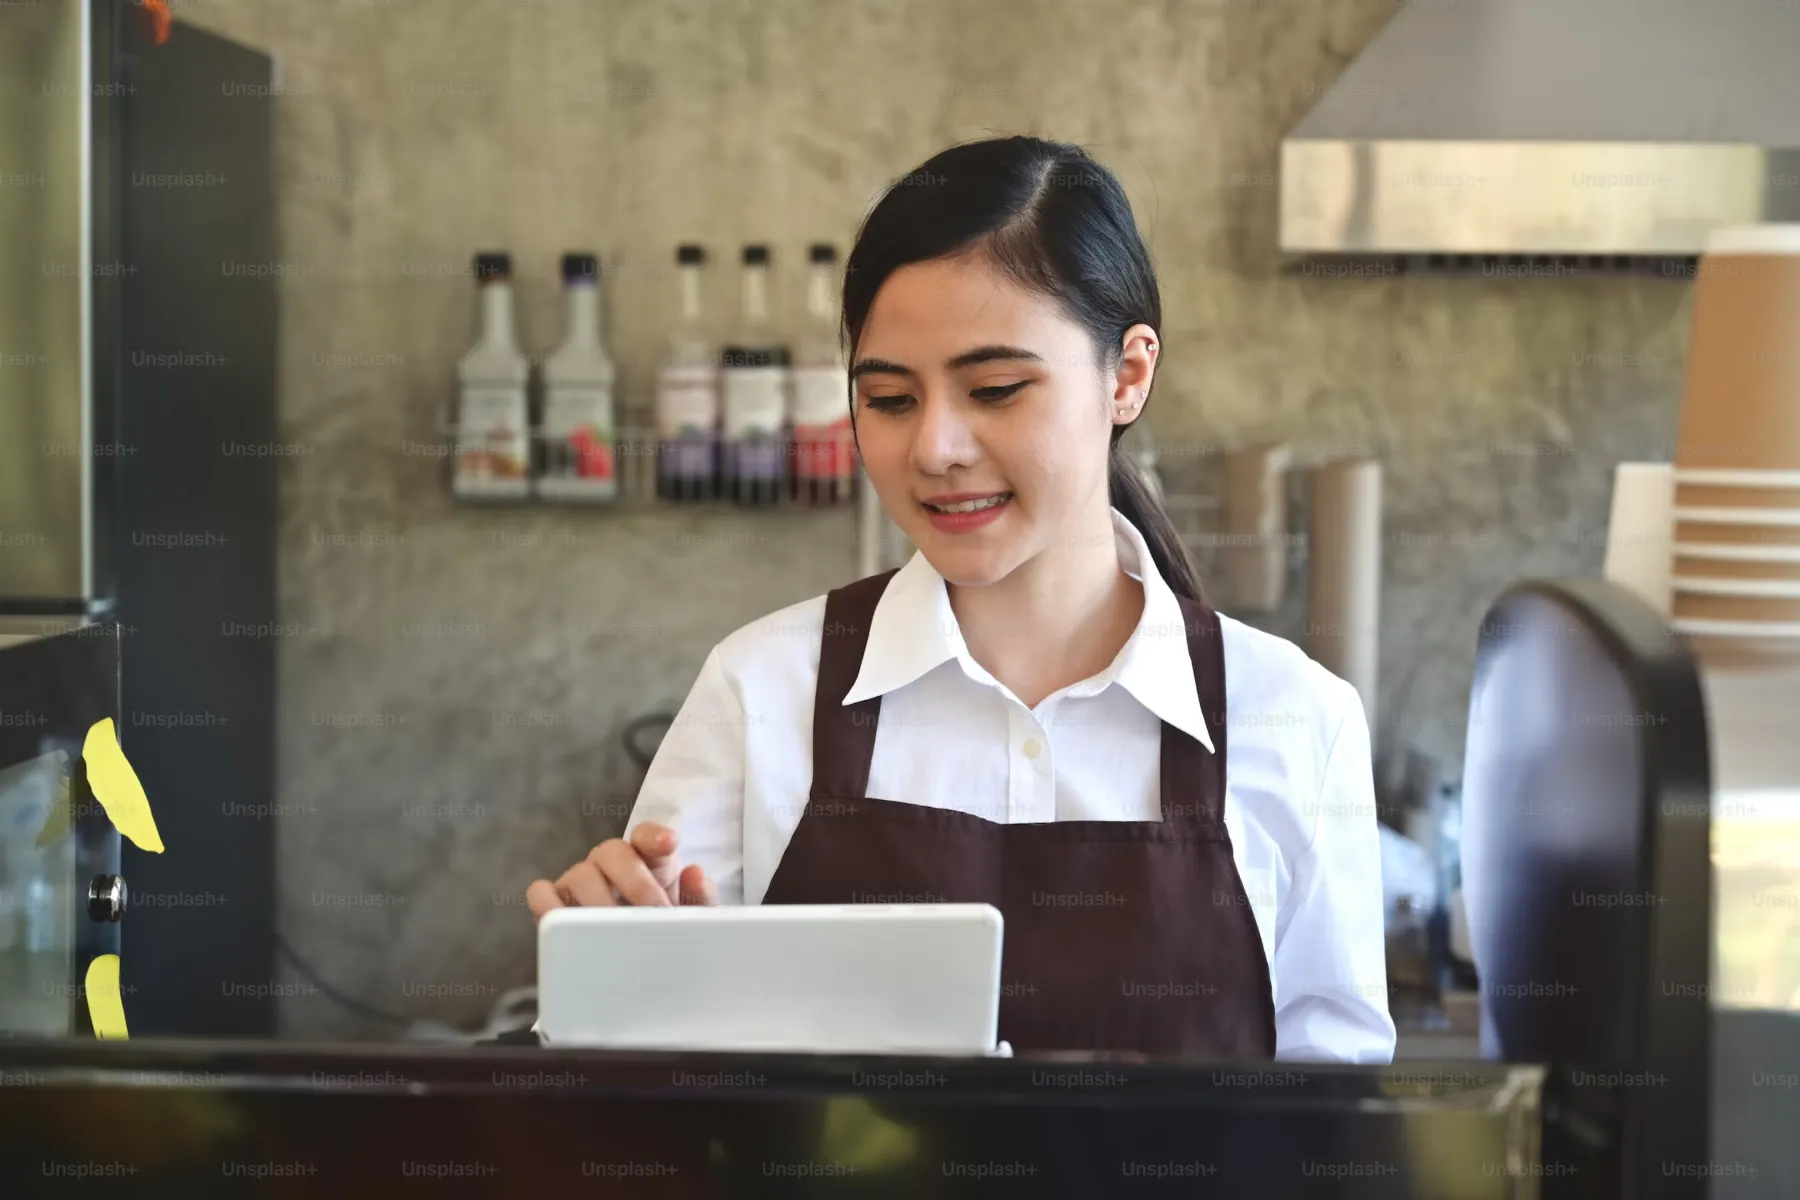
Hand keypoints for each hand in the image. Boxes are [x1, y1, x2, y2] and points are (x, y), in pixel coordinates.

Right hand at [526, 822, 716, 918]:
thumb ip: (701, 897)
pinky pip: (541, 894)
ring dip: (598, 903)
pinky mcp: (554, 906)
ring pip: (579, 874)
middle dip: (635, 882)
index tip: (669, 844)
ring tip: (616, 933)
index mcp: (649, 861)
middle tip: (653, 915)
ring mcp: (580, 882)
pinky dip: (548, 905)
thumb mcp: (692, 920)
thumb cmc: (666, 936)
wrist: (640, 972)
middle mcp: (612, 865)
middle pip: (613, 851)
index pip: (646, 836)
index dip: (655, 835)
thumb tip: (695, 872)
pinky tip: (568, 927)